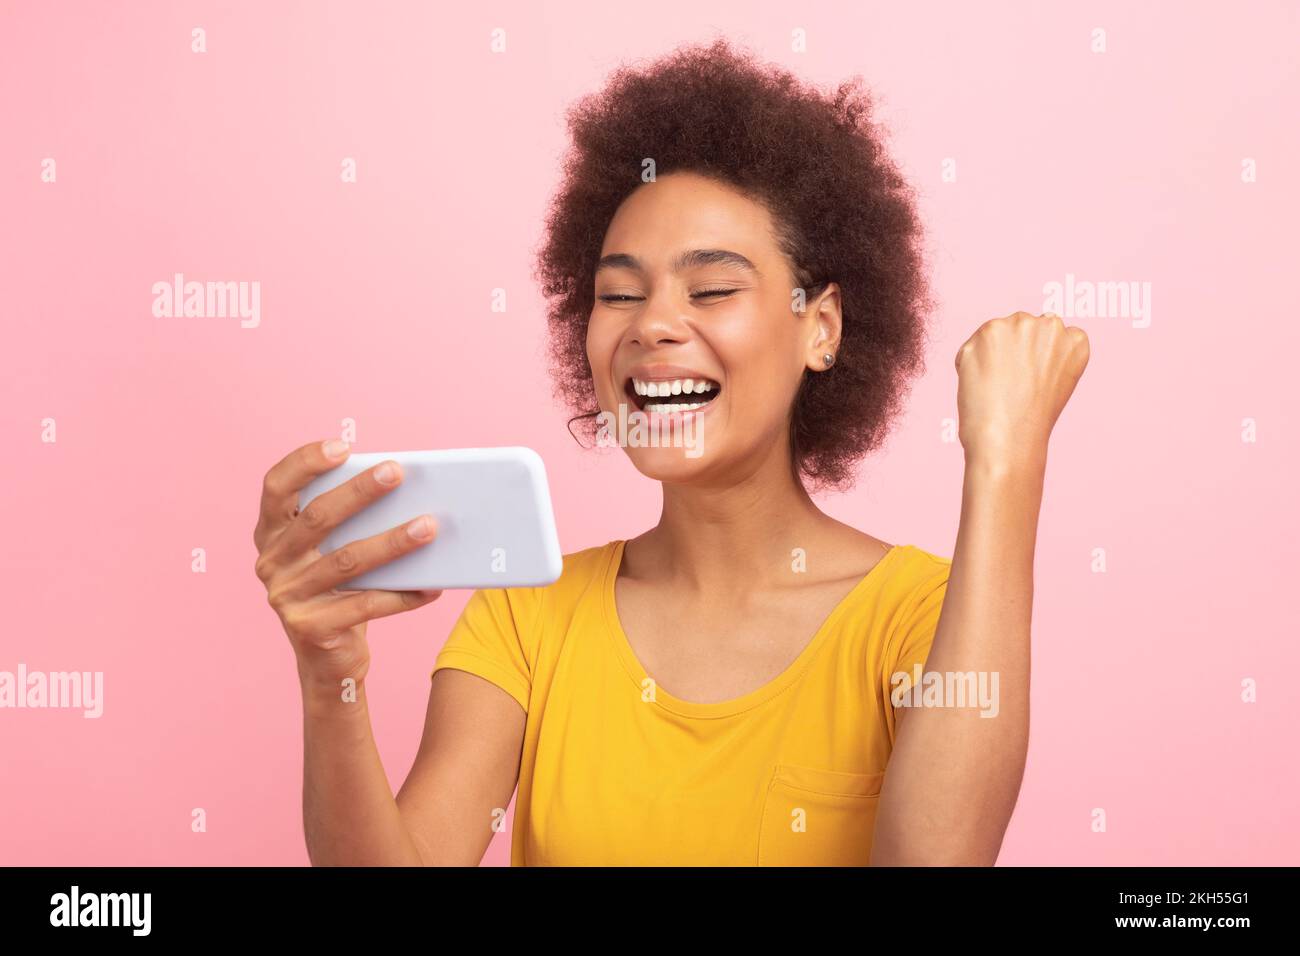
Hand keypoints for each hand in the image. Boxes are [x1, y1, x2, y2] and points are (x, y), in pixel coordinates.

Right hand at [253, 439, 441, 686]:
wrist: (327, 656)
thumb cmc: (338, 587)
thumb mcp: (332, 549)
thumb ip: (349, 521)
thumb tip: (407, 488)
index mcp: (270, 533)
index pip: (276, 487)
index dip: (305, 463)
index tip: (343, 446)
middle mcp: (271, 562)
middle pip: (318, 518)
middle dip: (360, 492)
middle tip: (397, 473)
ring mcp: (287, 597)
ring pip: (347, 561)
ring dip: (393, 541)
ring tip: (429, 526)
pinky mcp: (311, 629)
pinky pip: (365, 606)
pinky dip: (403, 594)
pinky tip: (431, 584)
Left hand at [955, 311, 1089, 467]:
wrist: (1008, 441)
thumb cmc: (1029, 423)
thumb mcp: (1055, 384)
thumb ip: (1046, 356)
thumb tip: (1022, 344)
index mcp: (1076, 341)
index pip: (1052, 334)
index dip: (1035, 359)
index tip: (1032, 380)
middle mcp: (1052, 326)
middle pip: (1021, 327)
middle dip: (1011, 351)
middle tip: (1010, 386)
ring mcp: (1019, 325)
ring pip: (995, 333)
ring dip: (989, 354)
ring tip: (997, 387)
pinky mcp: (988, 331)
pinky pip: (970, 347)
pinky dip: (968, 365)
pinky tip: (980, 385)